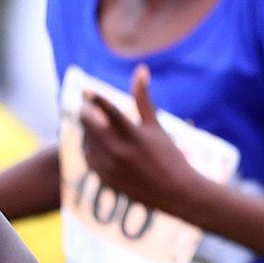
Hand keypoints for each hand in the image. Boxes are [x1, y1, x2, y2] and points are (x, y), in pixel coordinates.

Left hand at [80, 66, 213, 219]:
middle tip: (89, 109)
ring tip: (100, 130)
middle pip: (89, 124)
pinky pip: (89, 158)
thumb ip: (143, 99)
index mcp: (135, 136)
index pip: (109, 111)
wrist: (177, 193)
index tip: (86, 90)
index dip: (95, 98)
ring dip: (89, 132)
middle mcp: (120, 151)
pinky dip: (92, 150)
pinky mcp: (105, 179)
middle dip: (87, 113)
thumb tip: (141, 69)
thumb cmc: (169, 155)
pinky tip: (103, 148)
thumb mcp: (157, 126)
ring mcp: (111, 167)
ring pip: (87, 141)